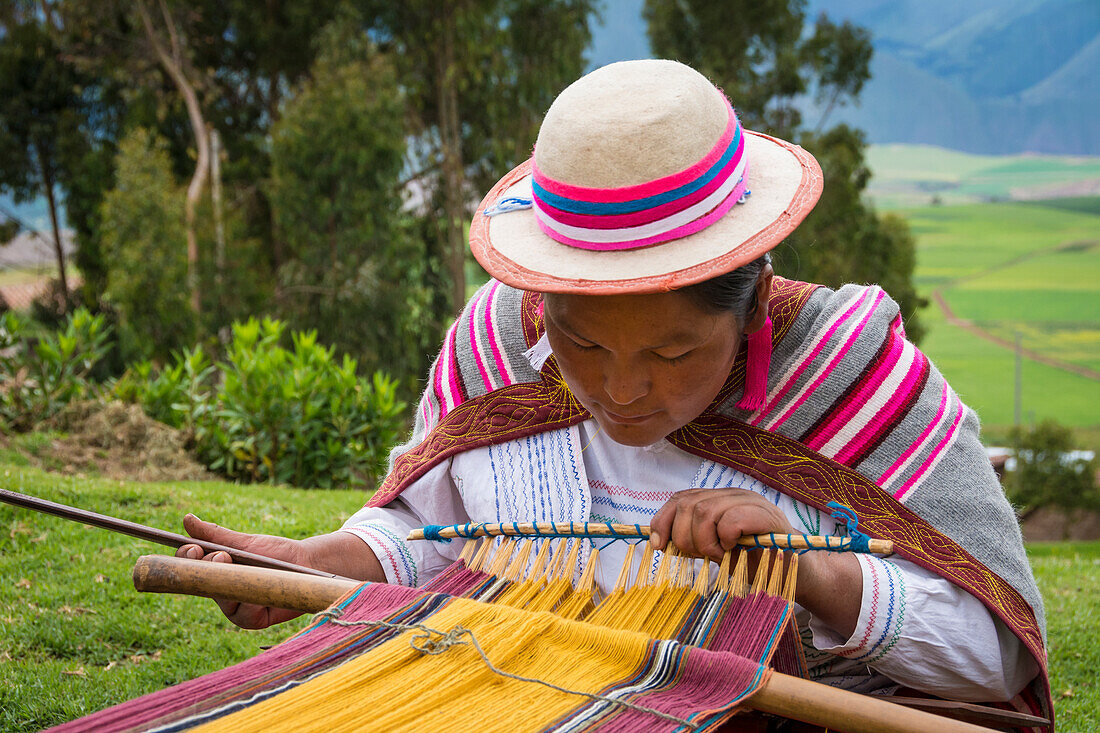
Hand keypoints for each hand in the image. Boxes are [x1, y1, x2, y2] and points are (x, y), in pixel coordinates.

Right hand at [176, 514, 308, 628]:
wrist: (307, 563)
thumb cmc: (275, 552)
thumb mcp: (245, 542)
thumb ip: (216, 535)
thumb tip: (187, 519)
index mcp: (215, 572)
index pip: (188, 568)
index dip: (186, 559)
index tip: (194, 548)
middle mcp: (221, 592)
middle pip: (202, 584)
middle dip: (208, 568)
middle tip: (222, 554)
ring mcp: (236, 609)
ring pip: (222, 599)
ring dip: (230, 582)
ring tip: (242, 567)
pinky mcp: (253, 621)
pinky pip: (244, 613)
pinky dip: (250, 599)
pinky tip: (258, 587)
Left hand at [649, 488, 792, 560]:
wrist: (794, 572)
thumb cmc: (753, 561)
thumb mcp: (715, 548)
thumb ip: (692, 538)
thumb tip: (659, 540)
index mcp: (719, 499)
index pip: (681, 498)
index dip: (663, 520)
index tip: (658, 544)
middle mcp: (734, 495)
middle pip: (689, 505)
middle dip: (684, 536)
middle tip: (701, 555)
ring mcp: (751, 502)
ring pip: (705, 511)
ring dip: (704, 541)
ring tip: (718, 555)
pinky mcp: (767, 517)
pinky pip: (731, 520)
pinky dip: (724, 539)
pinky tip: (732, 550)